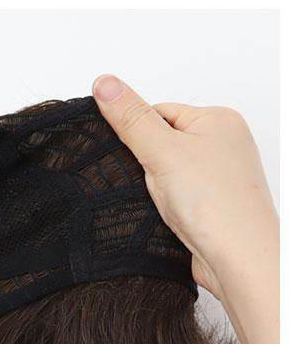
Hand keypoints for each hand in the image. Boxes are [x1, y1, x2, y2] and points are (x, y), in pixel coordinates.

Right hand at [91, 74, 277, 299]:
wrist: (237, 259)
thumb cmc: (215, 205)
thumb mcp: (162, 151)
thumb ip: (131, 119)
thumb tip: (105, 83)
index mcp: (218, 120)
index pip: (159, 111)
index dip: (136, 134)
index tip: (129, 154)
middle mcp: (222, 146)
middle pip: (160, 143)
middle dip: (144, 165)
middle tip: (149, 181)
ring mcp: (216, 178)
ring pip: (164, 174)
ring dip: (153, 190)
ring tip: (163, 203)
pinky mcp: (208, 206)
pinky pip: (172, 198)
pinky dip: (162, 207)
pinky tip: (163, 218)